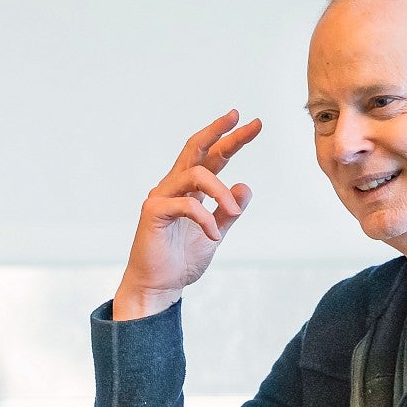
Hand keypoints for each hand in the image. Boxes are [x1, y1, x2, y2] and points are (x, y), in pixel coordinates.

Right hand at [113, 110, 261, 319]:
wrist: (159, 287)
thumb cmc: (181, 261)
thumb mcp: (215, 232)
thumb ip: (227, 211)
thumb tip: (244, 186)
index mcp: (188, 190)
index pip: (211, 157)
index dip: (230, 139)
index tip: (253, 124)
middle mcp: (173, 186)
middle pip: (197, 149)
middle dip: (220, 132)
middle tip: (242, 119)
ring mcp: (161, 196)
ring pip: (197, 175)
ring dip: (222, 193)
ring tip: (234, 214)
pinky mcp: (154, 212)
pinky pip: (188, 205)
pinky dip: (207, 219)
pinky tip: (213, 236)